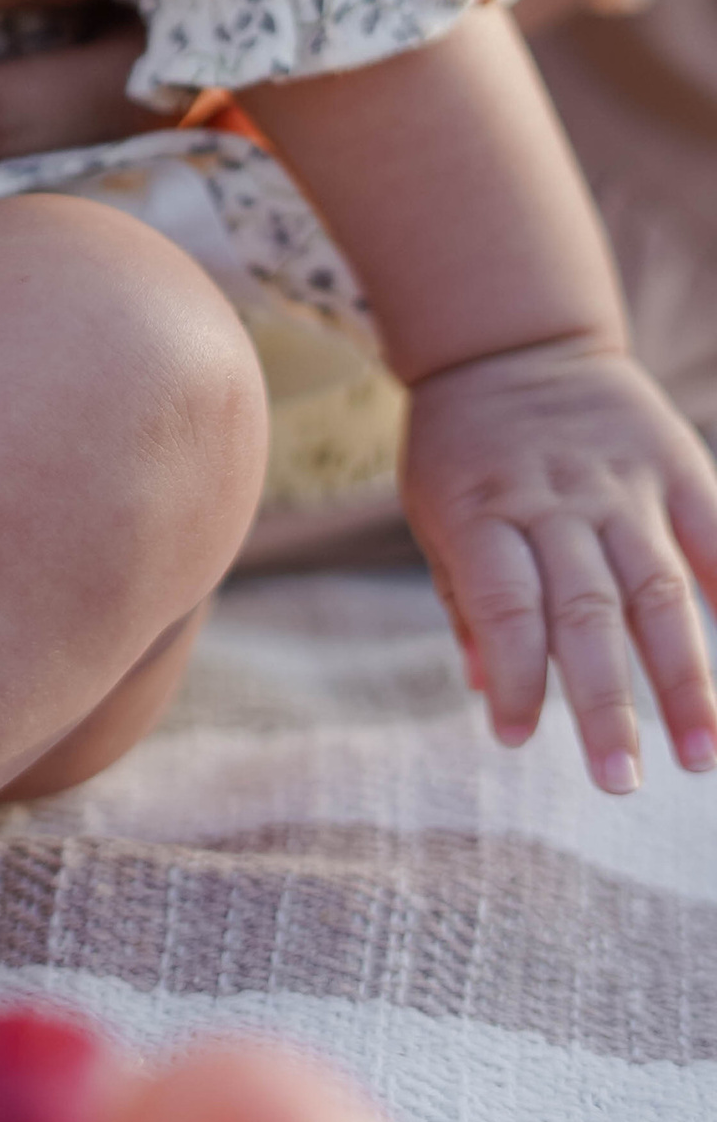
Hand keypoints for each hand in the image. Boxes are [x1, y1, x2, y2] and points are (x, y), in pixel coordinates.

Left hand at [402, 336, 716, 789]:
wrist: (510, 339)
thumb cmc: (461, 446)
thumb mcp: (432, 508)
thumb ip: (467, 599)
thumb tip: (490, 695)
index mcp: (483, 512)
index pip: (503, 604)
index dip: (511, 673)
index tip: (516, 739)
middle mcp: (555, 501)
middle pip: (586, 612)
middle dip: (604, 703)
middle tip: (621, 782)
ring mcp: (621, 485)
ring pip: (658, 590)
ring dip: (684, 680)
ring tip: (702, 755)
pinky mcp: (675, 466)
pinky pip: (716, 535)